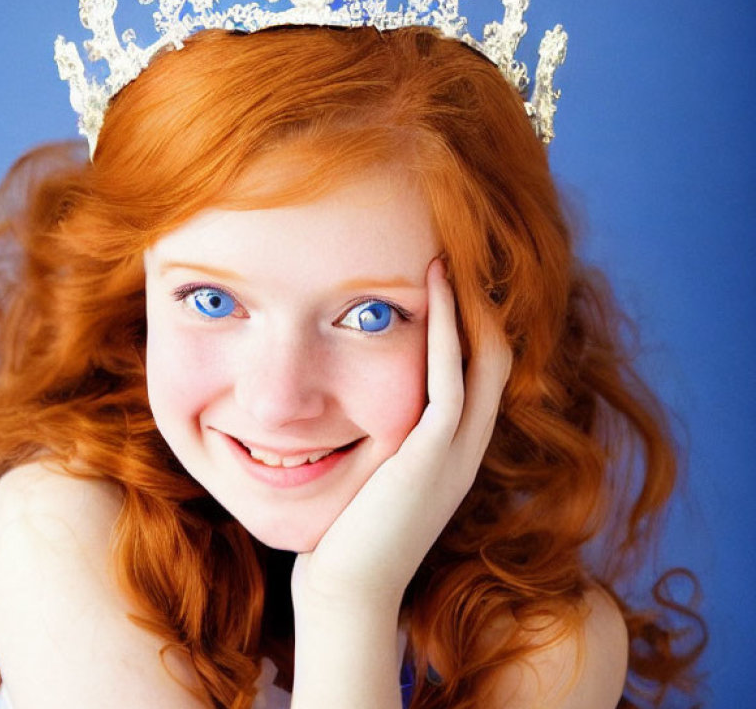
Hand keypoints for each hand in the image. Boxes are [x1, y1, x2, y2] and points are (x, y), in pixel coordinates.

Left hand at [292, 257, 511, 610]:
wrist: (347, 589)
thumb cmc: (347, 534)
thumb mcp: (374, 478)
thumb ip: (381, 442)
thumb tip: (350, 409)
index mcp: (454, 451)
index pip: (480, 374)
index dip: (473, 324)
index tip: (449, 279)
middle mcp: (467, 448)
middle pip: (496, 358)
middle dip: (481, 306)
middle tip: (458, 254)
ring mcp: (457, 452)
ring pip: (483, 360)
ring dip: (469, 306)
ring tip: (449, 257)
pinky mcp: (433, 454)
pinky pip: (450, 378)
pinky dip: (446, 330)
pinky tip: (430, 290)